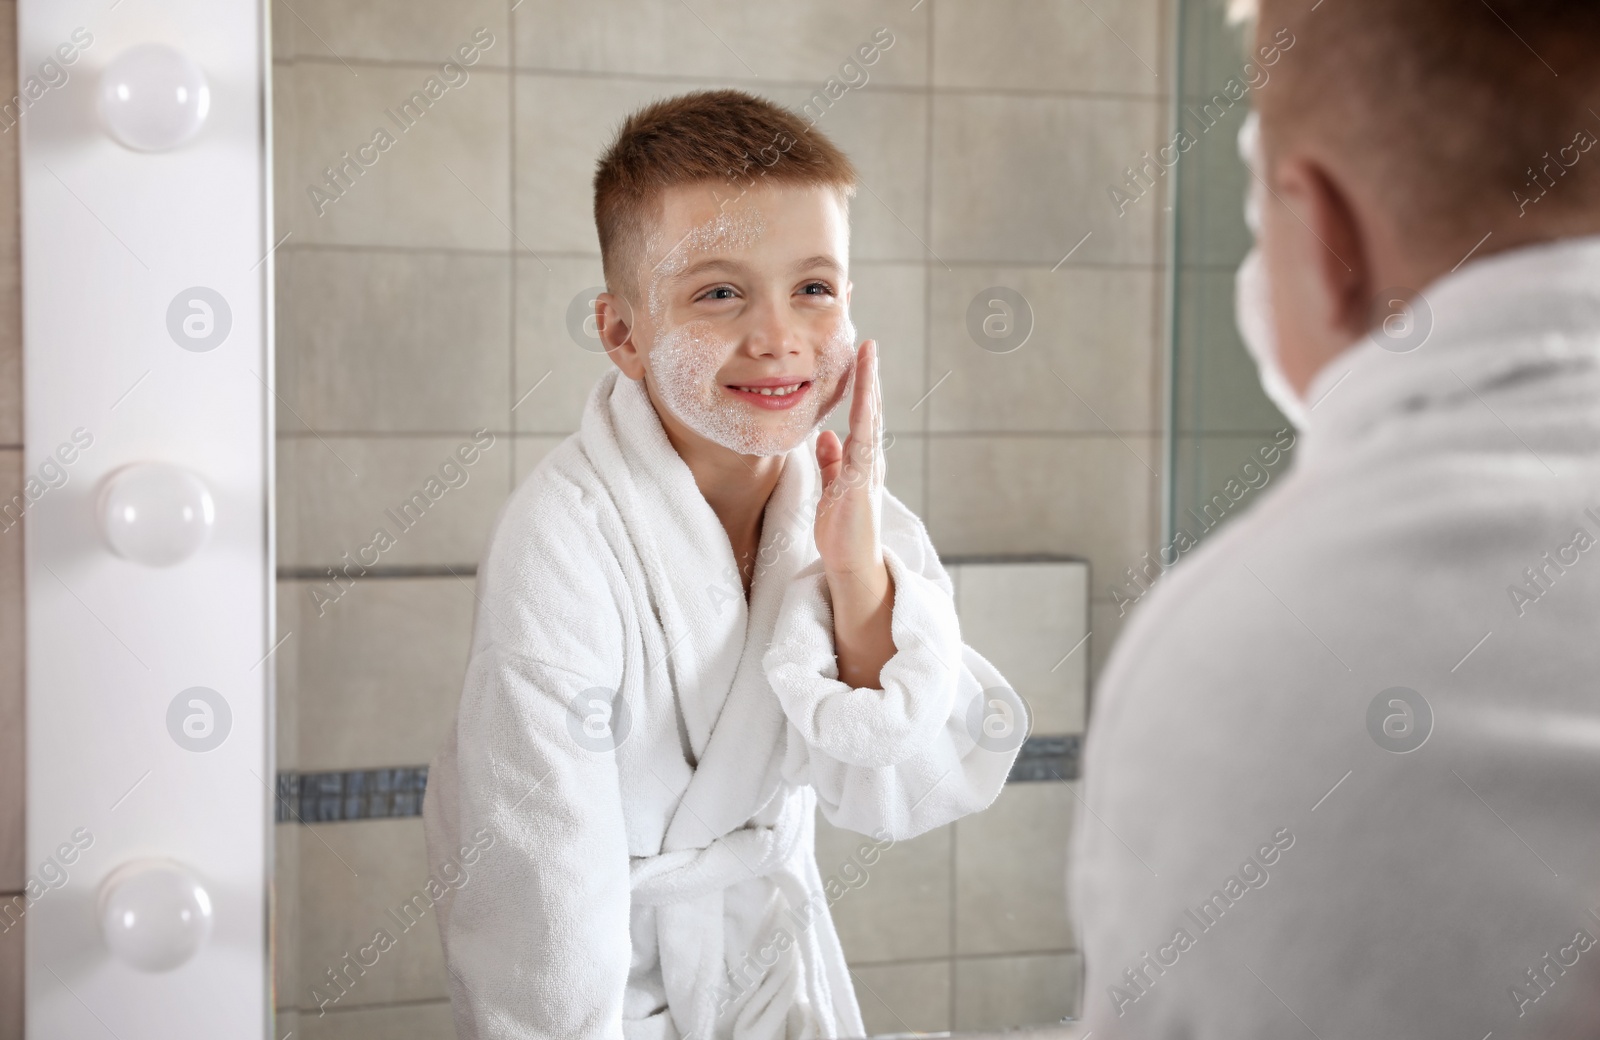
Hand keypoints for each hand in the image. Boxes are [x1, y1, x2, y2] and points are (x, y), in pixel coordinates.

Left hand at [814, 339, 884, 579]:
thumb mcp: (832, 488)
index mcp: (860, 460)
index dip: (860, 388)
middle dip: (869, 377)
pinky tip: (863, 398)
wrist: (852, 564)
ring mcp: (868, 469)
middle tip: (868, 346)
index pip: (862, 416)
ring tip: (868, 357)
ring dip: (869, 387)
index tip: (858, 360)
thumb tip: (825, 436)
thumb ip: (830, 462)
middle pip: (871, 410)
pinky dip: (864, 418)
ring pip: (870, 419)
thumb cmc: (842, 531)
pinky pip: (863, 442)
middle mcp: (869, 460)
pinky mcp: (861, 482)